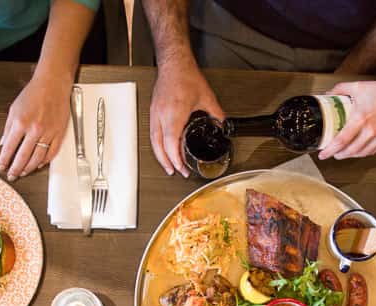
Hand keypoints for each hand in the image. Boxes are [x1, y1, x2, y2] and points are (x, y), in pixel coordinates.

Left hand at [0, 72, 71, 181]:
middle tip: (11, 175)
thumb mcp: (14, 109)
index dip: (4, 160)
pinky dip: (45, 161)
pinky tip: (39, 164)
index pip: (9, 148)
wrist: (52, 85)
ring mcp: (48, 133)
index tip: (1, 166)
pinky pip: (52, 152)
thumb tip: (3, 143)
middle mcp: (34, 129)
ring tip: (23, 172)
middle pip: (23, 156)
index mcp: (21, 123)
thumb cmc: (34, 93)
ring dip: (29, 168)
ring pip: (38, 158)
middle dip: (15, 169)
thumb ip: (8, 128)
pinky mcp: (59, 133)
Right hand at [149, 59, 223, 176]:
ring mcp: (155, 113)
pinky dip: (157, 144)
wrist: (173, 63)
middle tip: (175, 172)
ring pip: (153, 140)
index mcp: (175, 114)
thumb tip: (222, 125)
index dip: (176, 159)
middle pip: (159, 146)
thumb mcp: (206, 97)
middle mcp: (162, 115)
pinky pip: (153, 132)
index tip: (182, 168)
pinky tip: (163, 148)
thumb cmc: (185, 76)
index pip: (171, 144)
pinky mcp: (153, 110)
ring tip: (168, 165)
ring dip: (160, 155)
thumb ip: (216, 114)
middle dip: (167, 162)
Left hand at [318, 79, 375, 159]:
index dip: (330, 150)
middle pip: (349, 151)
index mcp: (361, 118)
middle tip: (331, 153)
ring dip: (349, 155)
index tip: (323, 153)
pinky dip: (362, 153)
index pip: (341, 141)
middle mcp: (371, 130)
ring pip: (361, 154)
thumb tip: (328, 94)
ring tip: (343, 153)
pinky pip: (372, 151)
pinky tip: (358, 150)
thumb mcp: (357, 87)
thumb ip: (340, 90)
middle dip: (337, 154)